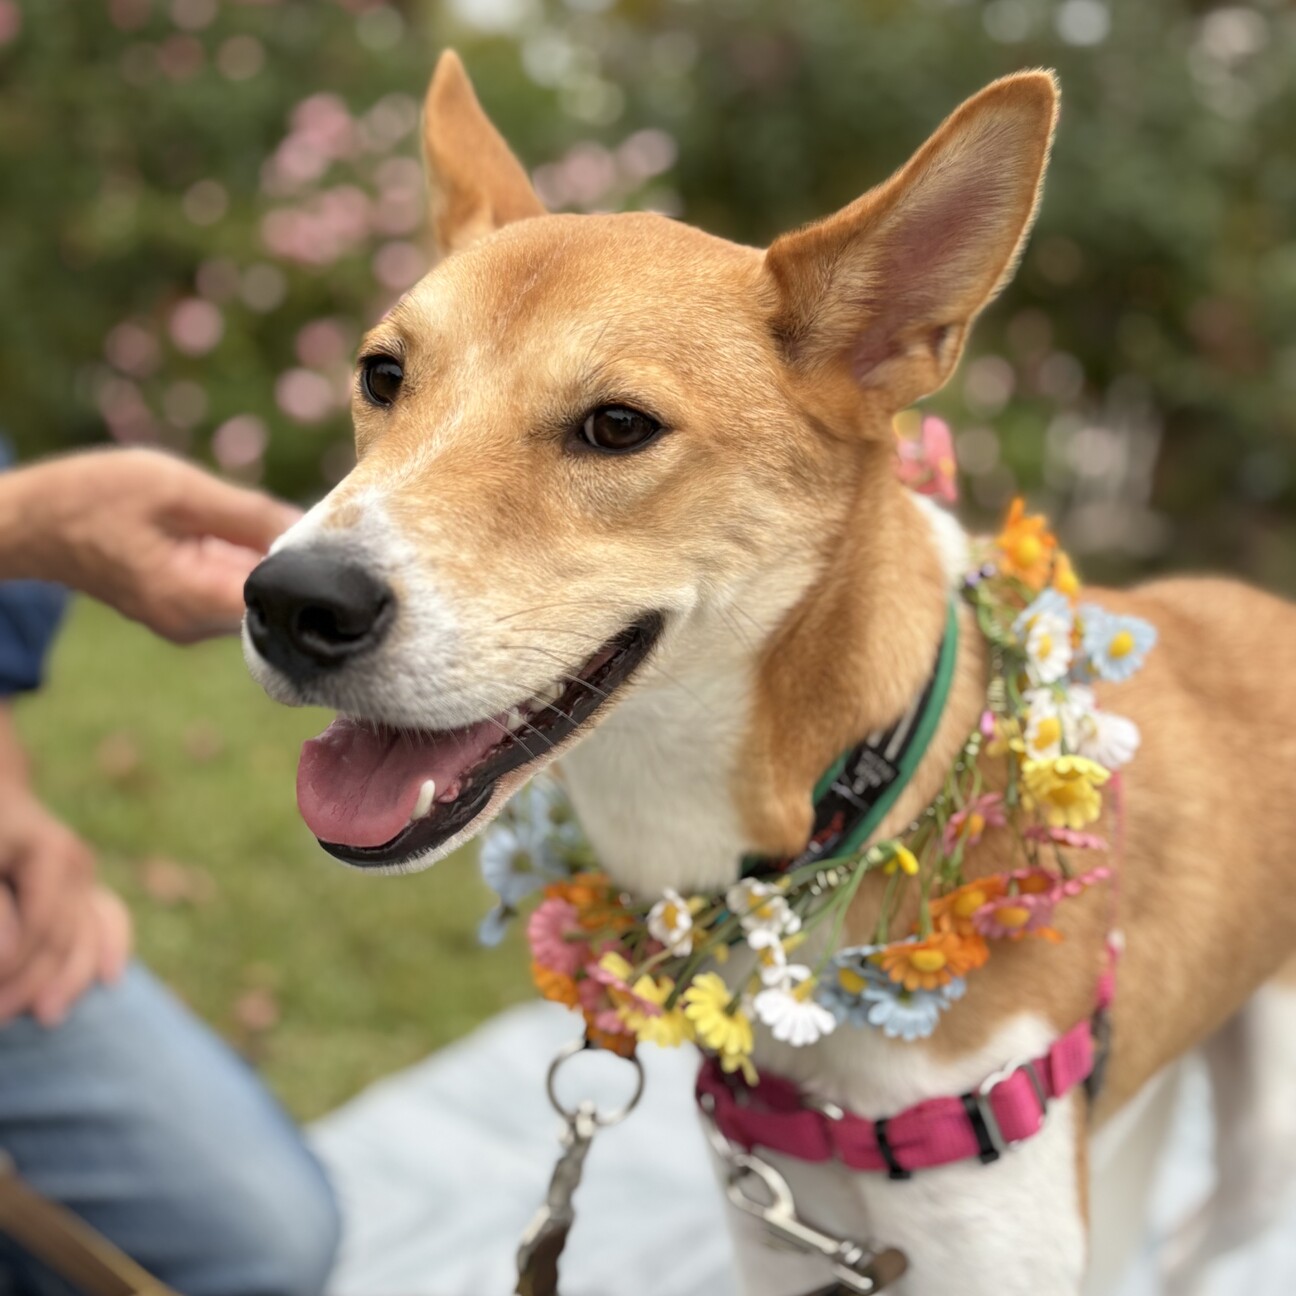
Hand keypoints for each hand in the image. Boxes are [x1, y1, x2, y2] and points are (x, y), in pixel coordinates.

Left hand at [0, 791, 131, 1025]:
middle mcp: (71, 860)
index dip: (12, 967)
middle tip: (0, 1018)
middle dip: (32, 982)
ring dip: (68, 978)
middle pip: (62, 935)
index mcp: (46, 850)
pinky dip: (111, 946)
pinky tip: (109, 978)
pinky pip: (108, 918)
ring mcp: (82, 871)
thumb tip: (9, 954)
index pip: (36, 926)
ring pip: (86, 934)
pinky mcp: (86, 882)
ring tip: (46, 1016)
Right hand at [4, 448, 300, 642]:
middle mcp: (194, 626)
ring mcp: (188, 622)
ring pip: (254, 595)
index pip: (279, 607)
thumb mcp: (178, 490)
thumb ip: (248, 513)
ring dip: (270, 561)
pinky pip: (231, 588)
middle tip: (321, 526)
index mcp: (192, 602)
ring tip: (287, 522)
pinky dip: (245, 561)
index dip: (312, 576)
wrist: (29, 521)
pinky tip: (250, 530)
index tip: (335, 545)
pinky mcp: (183, 608)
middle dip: (296, 566)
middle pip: (272, 604)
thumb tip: (309, 528)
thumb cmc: (93, 498)